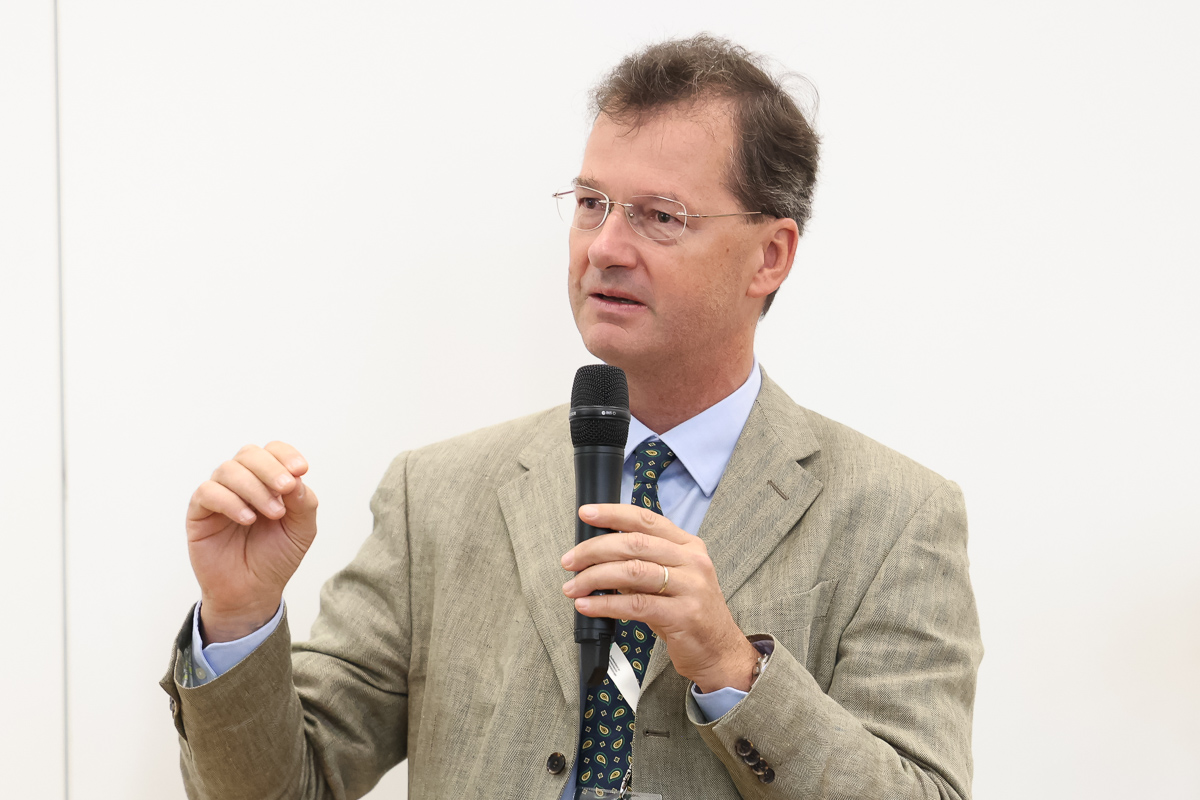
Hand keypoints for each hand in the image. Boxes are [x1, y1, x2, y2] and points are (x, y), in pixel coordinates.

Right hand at [186, 441, 317, 642]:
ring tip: (273, 513)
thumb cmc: (276, 558)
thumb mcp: (301, 530)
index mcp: (267, 481)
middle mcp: (242, 483)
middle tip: (286, 488)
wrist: (253, 592)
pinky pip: (207, 492)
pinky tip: (247, 518)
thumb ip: (304, 503)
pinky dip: (230, 501)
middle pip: (249, 454)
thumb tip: (296, 479)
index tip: (301, 470)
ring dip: (254, 487)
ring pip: (228, 470)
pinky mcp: (199, 513)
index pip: (272, 451)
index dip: (285, 455)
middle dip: (271, 468)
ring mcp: (219, 495)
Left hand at [561, 504, 759, 692]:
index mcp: (689, 546)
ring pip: (632, 571)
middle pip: (634, 544)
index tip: (586, 513)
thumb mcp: (671, 582)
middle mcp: (692, 561)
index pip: (646, 520)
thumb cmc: (690, 615)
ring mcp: (690, 587)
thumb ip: (641, 566)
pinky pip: (635, 604)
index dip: (613, 514)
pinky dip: (605, 604)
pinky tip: (587, 605)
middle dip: (594, 550)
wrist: (721, 652)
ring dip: (594, 577)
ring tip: (573, 586)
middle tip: (570, 561)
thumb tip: (598, 557)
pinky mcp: (683, 614)